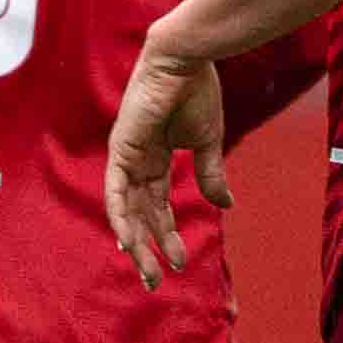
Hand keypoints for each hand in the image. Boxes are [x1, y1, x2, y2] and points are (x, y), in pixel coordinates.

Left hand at [104, 43, 229, 290]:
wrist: (187, 61)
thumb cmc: (197, 92)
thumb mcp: (207, 142)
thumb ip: (210, 175)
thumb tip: (225, 207)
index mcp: (155, 159)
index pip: (157, 206)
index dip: (166, 234)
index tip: (178, 261)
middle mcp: (137, 161)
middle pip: (140, 214)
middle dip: (150, 248)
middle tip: (157, 281)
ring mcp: (126, 156)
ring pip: (127, 209)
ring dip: (136, 241)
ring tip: (148, 271)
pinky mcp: (121, 148)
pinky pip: (116, 189)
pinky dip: (120, 214)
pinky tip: (127, 240)